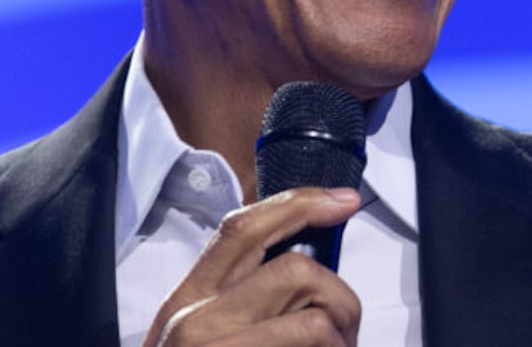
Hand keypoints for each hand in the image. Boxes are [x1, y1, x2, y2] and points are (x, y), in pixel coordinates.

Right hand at [143, 186, 363, 345]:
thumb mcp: (198, 336)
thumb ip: (239, 299)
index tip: (344, 200)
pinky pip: (316, 345)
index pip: (243, 228)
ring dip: (342, 344)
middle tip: (344, 335)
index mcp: (187, 300)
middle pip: (296, 270)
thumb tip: (304, 265)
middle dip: (340, 300)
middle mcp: (195, 319)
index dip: (300, 204)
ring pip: (316, 319)